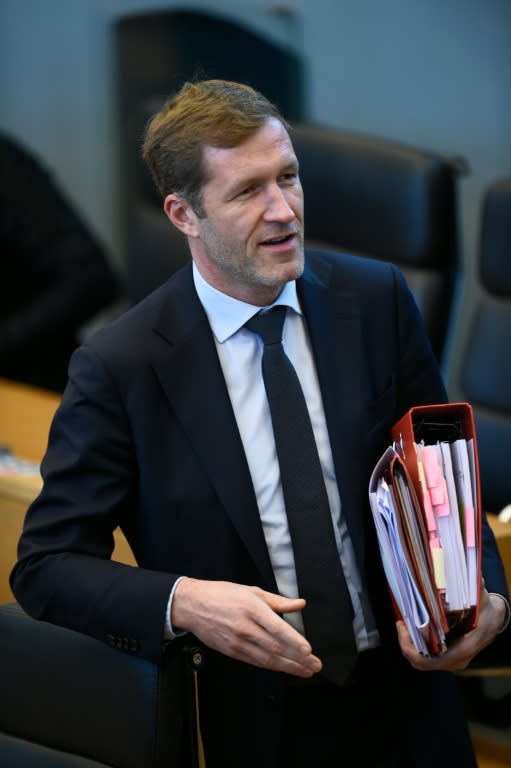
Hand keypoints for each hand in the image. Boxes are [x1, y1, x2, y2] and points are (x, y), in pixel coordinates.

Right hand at [172, 578, 321, 676]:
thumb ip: (277, 600)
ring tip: (305, 671)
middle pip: (275, 647)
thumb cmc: (222, 594)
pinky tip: (284, 668)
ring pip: (267, 659)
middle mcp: (245, 627)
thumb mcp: (250, 590)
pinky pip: (255, 662)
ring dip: (289, 667)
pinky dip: (272, 667)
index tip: (308, 650)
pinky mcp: (232, 652)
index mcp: (251, 607)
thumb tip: (300, 604)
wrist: (192, 606)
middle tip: (314, 665)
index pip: (276, 627)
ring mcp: (237, 642)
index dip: (294, 640)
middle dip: (298, 659)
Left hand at [396, 585, 505, 671]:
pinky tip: (413, 627)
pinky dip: (417, 643)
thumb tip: (447, 574)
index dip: (410, 647)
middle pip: (421, 662)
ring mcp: (452, 660)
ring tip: (405, 623)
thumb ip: (465, 586)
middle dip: (406, 643)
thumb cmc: (486, 608)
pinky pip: (427, 656)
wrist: (495, 617)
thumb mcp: (478, 594)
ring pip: (422, 660)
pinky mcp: (449, 656)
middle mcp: (456, 660)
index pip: (429, 661)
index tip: (403, 627)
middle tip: (401, 623)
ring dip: (410, 643)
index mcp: (463, 648)